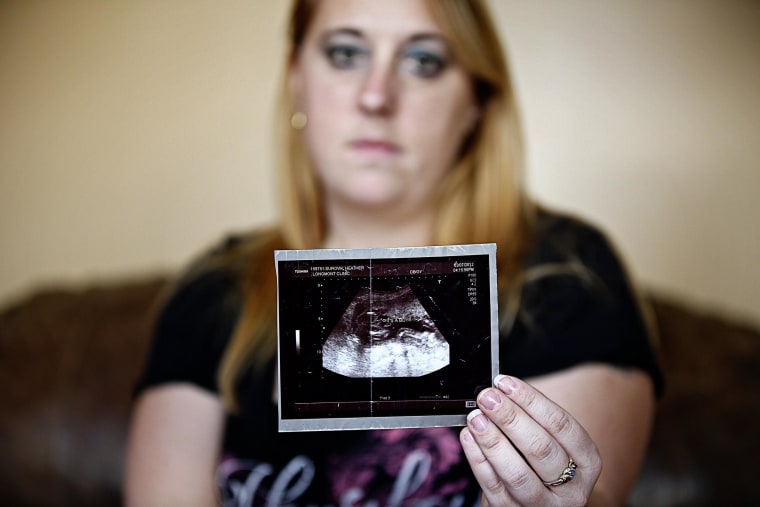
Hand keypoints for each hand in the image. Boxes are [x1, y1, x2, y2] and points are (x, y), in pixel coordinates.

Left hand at [460, 375, 602, 506]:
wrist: (538, 505)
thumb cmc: (545, 464)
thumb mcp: (554, 443)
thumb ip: (534, 419)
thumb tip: (502, 391)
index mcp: (587, 462)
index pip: (562, 425)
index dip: (531, 401)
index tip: (506, 383)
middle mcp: (570, 488)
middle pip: (541, 449)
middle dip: (510, 418)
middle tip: (488, 397)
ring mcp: (541, 505)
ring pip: (517, 473)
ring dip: (493, 441)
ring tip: (476, 417)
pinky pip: (492, 485)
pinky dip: (478, 459)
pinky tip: (469, 437)